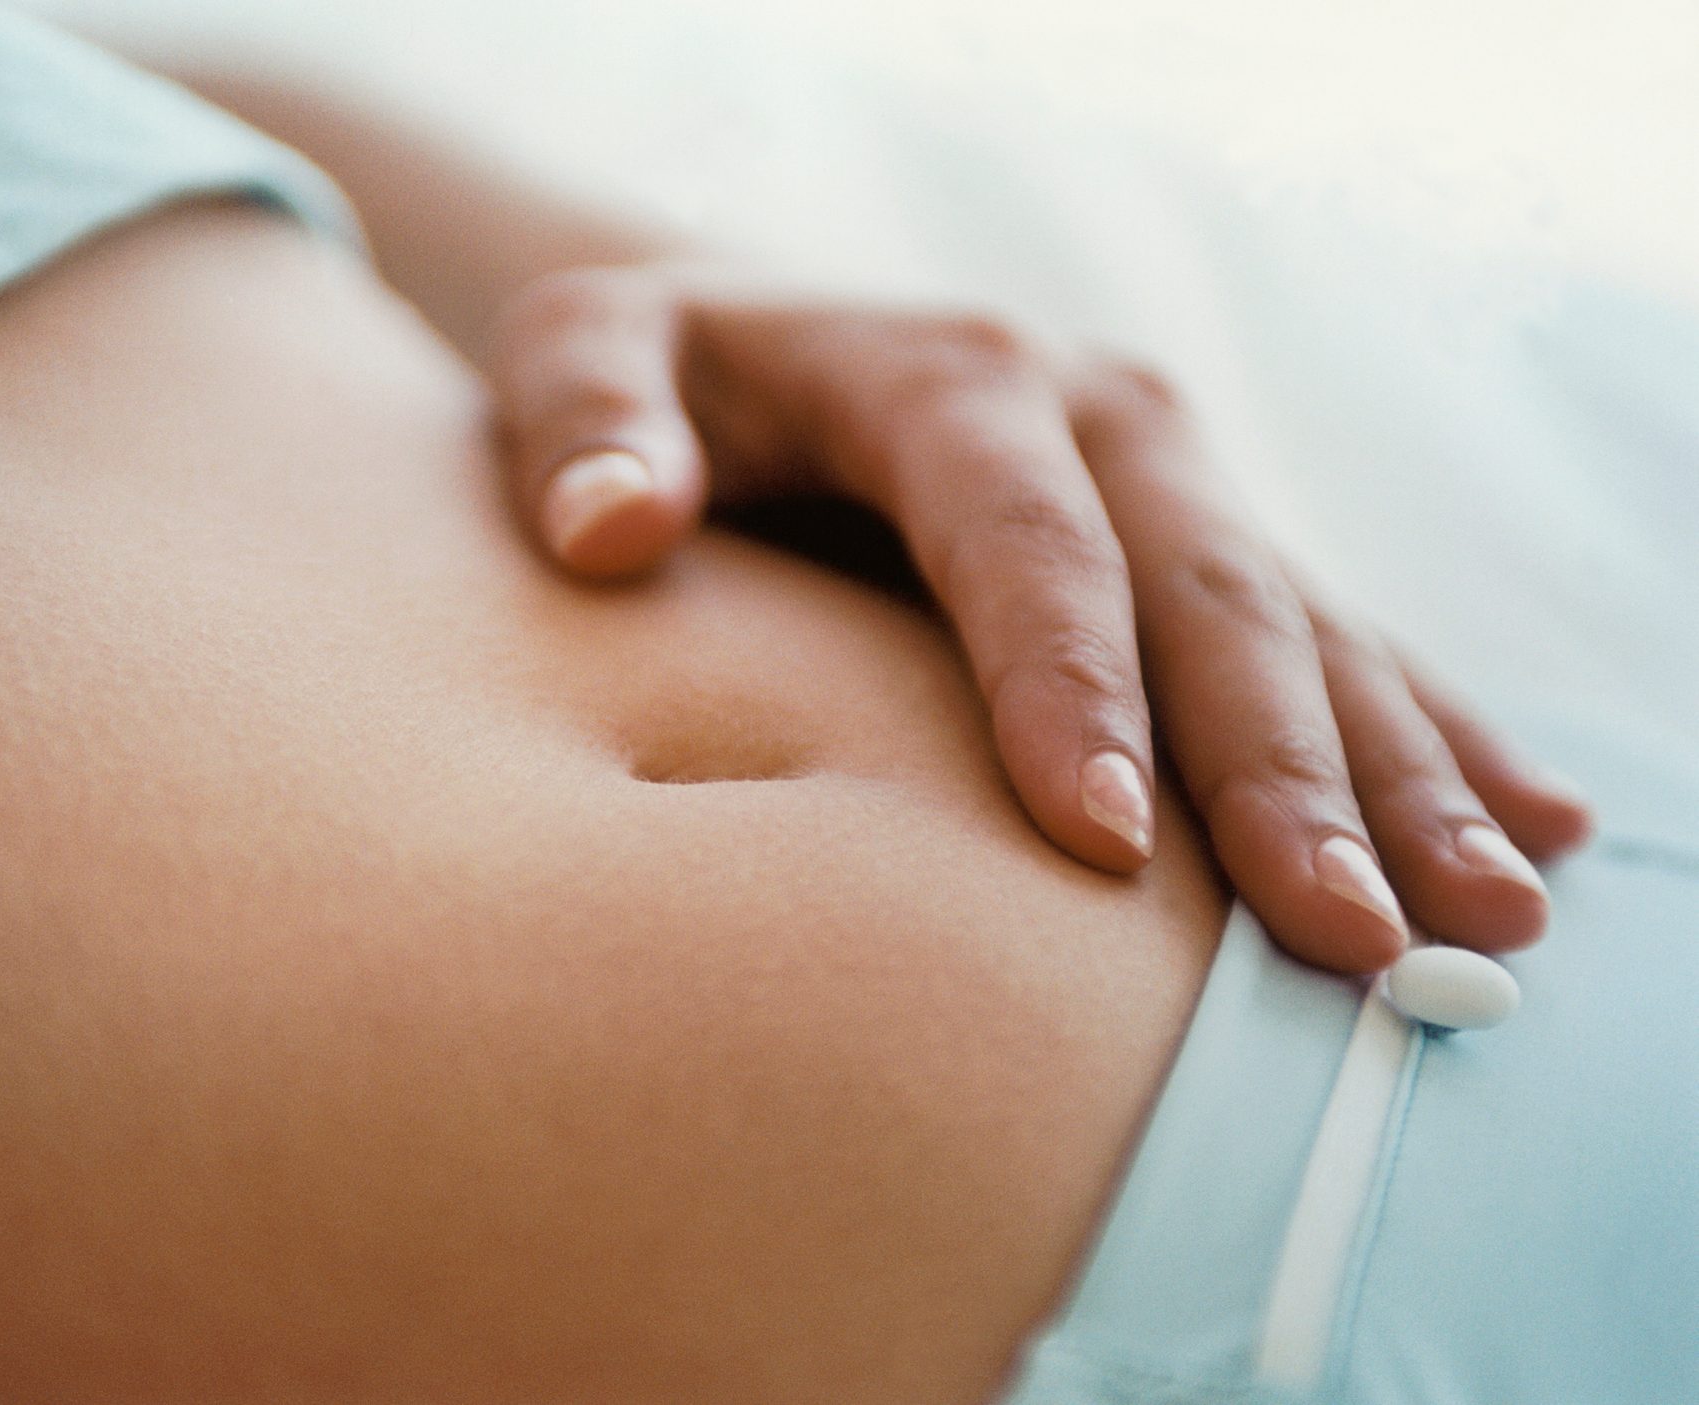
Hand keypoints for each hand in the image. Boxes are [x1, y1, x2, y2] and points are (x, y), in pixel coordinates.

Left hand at [484, 263, 1594, 972]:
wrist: (756, 340)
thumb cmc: (656, 380)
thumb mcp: (585, 354)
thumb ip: (585, 423)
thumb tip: (610, 525)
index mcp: (950, 379)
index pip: (1022, 544)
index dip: (1066, 688)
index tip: (1098, 844)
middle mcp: (1094, 419)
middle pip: (1206, 599)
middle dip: (1282, 772)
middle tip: (1348, 937)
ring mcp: (1170, 481)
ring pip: (1306, 631)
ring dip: (1399, 777)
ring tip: (1484, 919)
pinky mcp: (1203, 542)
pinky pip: (1343, 639)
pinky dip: (1434, 734)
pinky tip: (1529, 828)